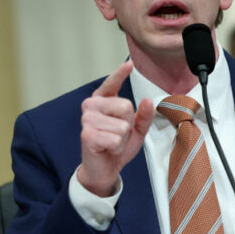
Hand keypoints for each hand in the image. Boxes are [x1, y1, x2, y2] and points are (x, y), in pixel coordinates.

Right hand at [78, 60, 154, 196]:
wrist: (104, 169)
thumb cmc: (117, 146)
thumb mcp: (137, 130)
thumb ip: (144, 115)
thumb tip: (147, 101)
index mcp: (102, 100)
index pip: (111, 83)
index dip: (120, 73)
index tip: (129, 64)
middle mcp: (91, 106)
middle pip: (125, 106)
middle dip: (128, 125)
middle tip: (118, 135)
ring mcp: (87, 119)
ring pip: (122, 125)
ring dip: (123, 139)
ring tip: (112, 142)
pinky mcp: (87, 135)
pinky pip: (116, 139)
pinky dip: (117, 147)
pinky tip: (107, 149)